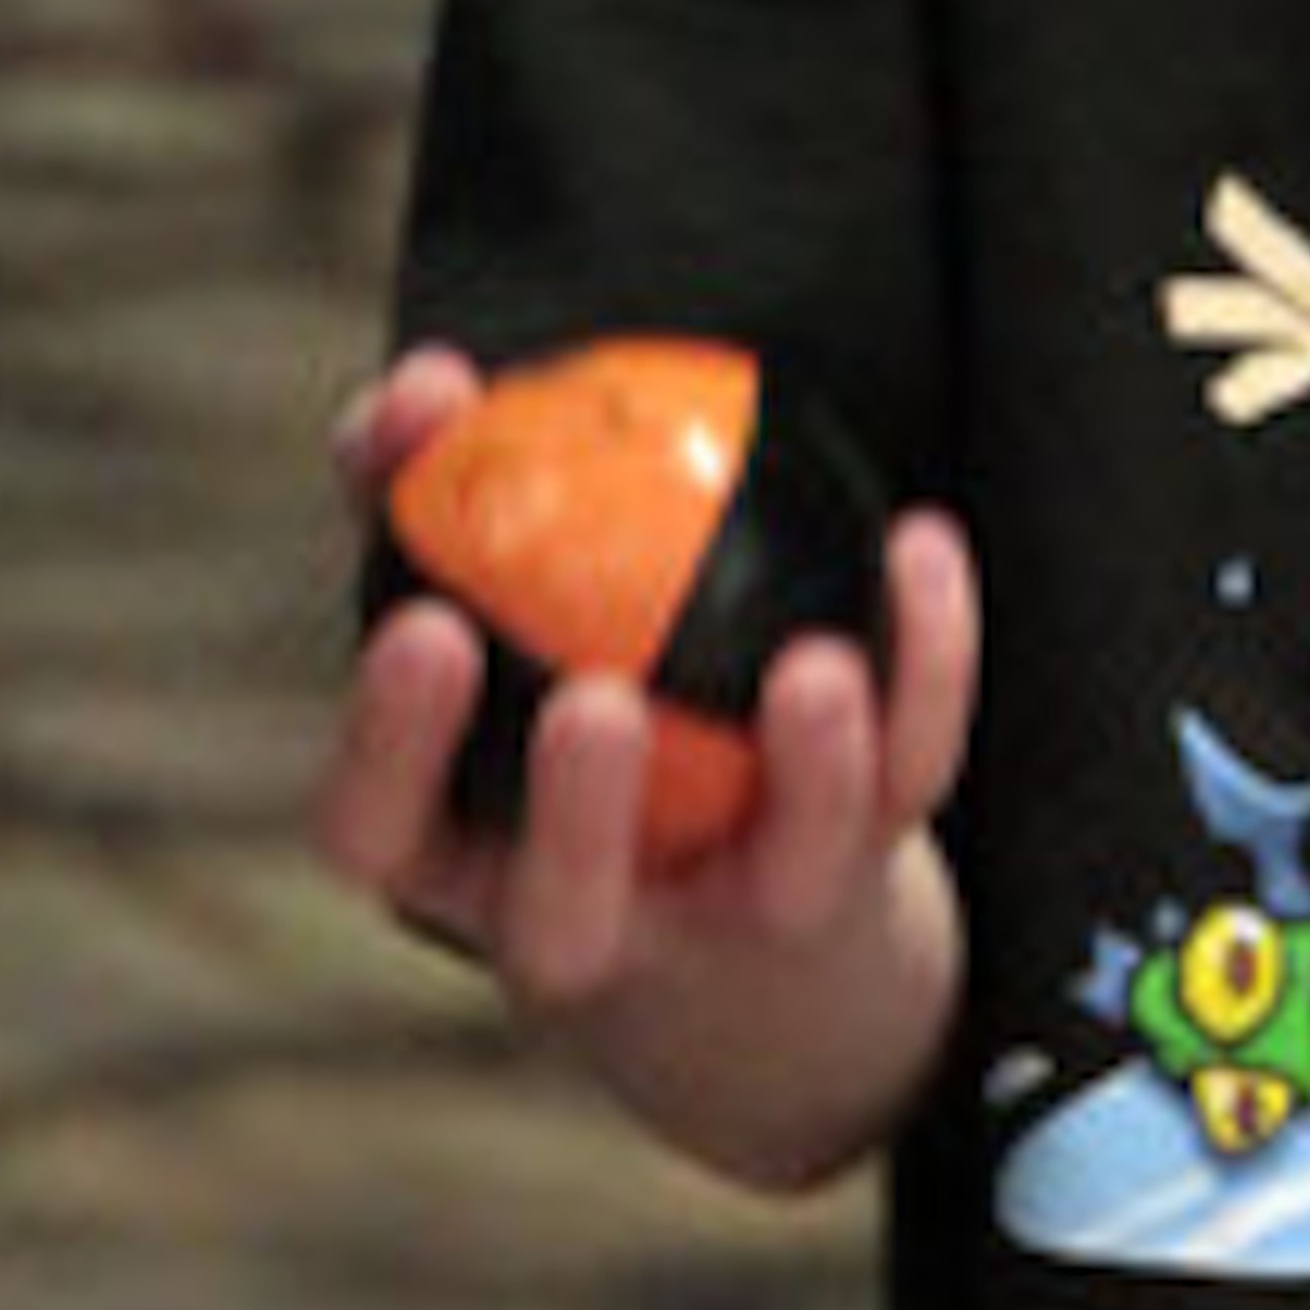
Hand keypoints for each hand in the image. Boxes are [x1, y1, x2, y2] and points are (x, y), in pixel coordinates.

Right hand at [311, 341, 980, 1032]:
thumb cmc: (553, 673)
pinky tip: (918, 544)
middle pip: (564, 916)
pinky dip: (927, 662)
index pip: (383, 831)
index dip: (392, 746)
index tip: (424, 629)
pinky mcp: (862, 868)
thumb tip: (423, 388)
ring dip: (808, 771)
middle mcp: (588, 921)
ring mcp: (733, 911)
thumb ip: (428, 496)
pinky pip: (909, 771)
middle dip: (577, 819)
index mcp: (459, 860)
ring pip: (776, 876)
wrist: (720, 855)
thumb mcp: (478, 598)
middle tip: (594, 704)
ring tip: (816, 665)